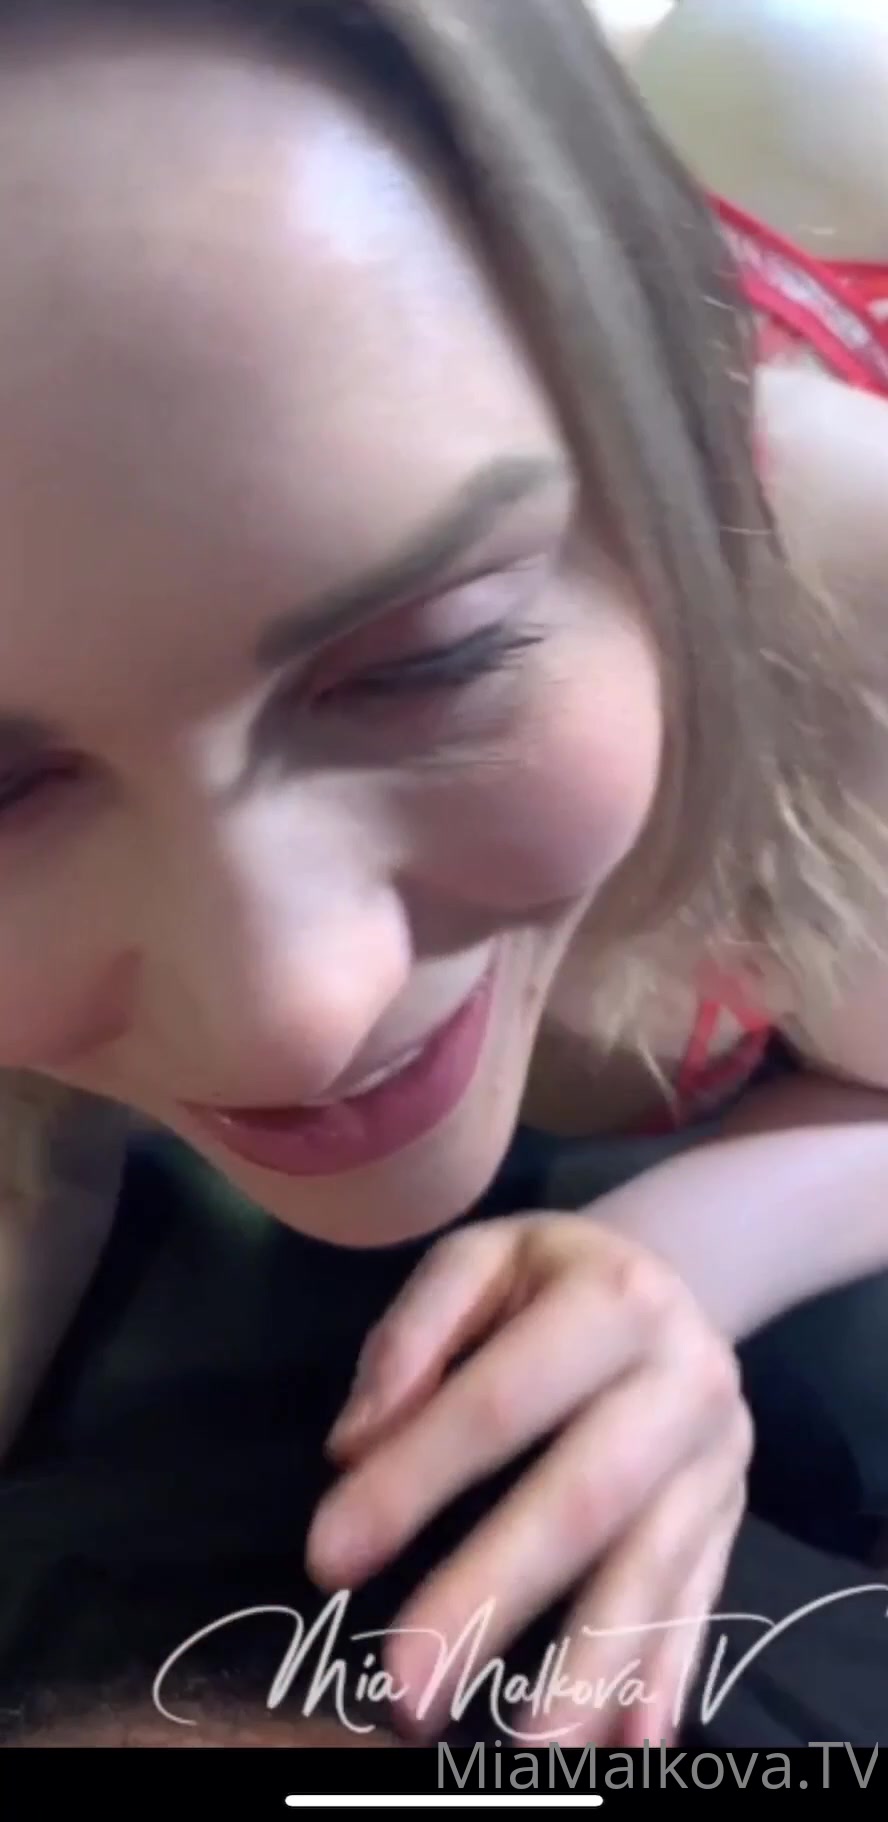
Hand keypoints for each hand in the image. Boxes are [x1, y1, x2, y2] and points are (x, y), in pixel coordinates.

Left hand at [307, 1215, 751, 1745]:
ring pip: (653, 1567)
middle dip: (493, 1596)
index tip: (327, 1559)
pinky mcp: (730, 1516)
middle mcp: (684, 1377)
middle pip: (584, 1498)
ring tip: (527, 1748)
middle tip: (407, 1687)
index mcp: (611, 1298)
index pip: (500, 1402)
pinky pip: (698, 1603)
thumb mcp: (478, 1260)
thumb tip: (352, 1449)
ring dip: (589, 1665)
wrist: (676, 1279)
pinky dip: (662, 1676)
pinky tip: (629, 1744)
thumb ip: (411, 1338)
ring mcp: (718, 1456)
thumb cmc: (549, 1279)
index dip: (413, 1480)